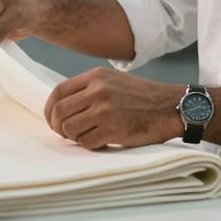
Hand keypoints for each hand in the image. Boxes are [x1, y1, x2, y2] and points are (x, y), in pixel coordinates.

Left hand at [44, 67, 183, 149]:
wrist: (169, 106)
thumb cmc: (142, 96)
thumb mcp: (114, 80)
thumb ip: (89, 89)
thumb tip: (63, 106)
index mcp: (96, 76)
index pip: (58, 91)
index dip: (50, 109)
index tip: (53, 119)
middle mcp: (98, 90)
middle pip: (59, 112)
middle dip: (58, 127)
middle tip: (65, 133)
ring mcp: (104, 110)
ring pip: (70, 129)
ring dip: (74, 137)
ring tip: (87, 135)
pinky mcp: (112, 129)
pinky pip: (86, 142)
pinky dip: (90, 145)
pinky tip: (101, 141)